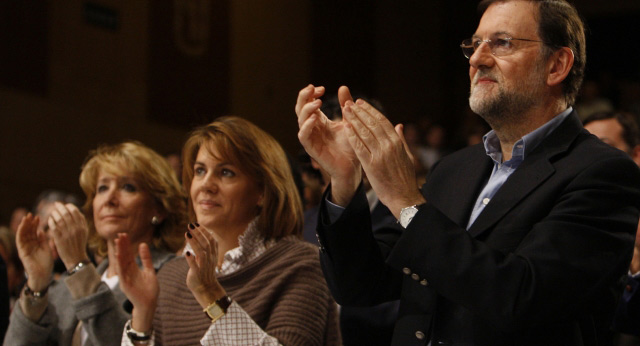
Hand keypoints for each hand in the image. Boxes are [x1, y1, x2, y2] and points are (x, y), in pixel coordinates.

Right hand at [16, 213, 52, 291]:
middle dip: (29, 223)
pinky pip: (19, 241)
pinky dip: (20, 233)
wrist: (43, 274)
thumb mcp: (47, 248)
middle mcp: (29, 245)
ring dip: (24, 226)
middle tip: (31, 214)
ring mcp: (25, 248)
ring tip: (26, 218)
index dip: (35, 224)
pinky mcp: (22, 252)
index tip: (38, 217)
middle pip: (28, 232)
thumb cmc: (46, 263)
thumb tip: (41, 230)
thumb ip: (43, 240)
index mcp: (36, 244)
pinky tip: (22, 226)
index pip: (34, 232)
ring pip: (22, 235)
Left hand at [48, 202, 89, 270]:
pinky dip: (51, 221)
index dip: (69, 206)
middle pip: (66, 213)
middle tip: (56, 204)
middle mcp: (75, 228)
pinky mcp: (59, 238)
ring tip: (53, 212)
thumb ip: (81, 221)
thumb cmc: (79, 244)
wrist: (76, 258)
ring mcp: (67, 233)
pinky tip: (50, 219)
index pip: (75, 211)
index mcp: (82, 226)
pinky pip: (53, 226)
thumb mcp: (84, 232)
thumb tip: (75, 210)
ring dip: (55, 213)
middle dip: (60, 206)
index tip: (65, 205)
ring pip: (59, 218)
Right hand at [114, 233, 157, 332]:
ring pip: (121, 263)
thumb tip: (142, 244)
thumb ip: (146, 258)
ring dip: (119, 252)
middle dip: (122, 246)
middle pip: (124, 256)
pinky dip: (120, 264)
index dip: (126, 245)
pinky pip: (122, 273)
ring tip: (118, 242)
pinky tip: (119, 256)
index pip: (128, 254)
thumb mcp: (149, 270)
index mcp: (133, 268)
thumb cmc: (149, 289)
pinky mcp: (125, 284)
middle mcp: (127, 272)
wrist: (149, 304)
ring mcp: (125, 278)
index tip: (124, 235)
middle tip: (120, 234)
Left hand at [184, 224, 225, 308]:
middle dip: (198, 233)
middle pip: (206, 243)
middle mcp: (210, 259)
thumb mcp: (207, 258)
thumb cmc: (204, 271)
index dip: (204, 231)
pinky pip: (195, 266)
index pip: (211, 239)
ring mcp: (204, 266)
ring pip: (201, 252)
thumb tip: (197, 234)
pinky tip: (186, 253)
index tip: (196, 223)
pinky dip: (191, 259)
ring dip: (194, 242)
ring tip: (187, 234)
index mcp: (213, 254)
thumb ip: (204, 247)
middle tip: (190, 225)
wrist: (206, 288)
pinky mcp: (197, 274)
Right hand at [295, 84, 361, 204]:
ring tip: (318, 102)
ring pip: (300, 120)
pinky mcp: (311, 149)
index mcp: (319, 120)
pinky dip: (307, 126)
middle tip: (313, 88)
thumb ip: (345, 105)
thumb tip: (343, 87)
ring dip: (307, 109)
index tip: (322, 88)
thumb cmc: (350, 145)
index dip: (311, 93)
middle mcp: (312, 128)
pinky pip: (303, 136)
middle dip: (304, 97)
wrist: (353, 166)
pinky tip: (315, 118)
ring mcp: (311, 138)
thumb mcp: (349, 120)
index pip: (308, 103)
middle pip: (300, 108)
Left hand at [343, 100, 425, 216]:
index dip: (370, 110)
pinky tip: (345, 127)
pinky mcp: (371, 166)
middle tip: (349, 102)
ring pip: (365, 133)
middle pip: (372, 124)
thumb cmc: (405, 178)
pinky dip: (352, 136)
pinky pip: (359, 147)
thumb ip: (401, 140)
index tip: (361, 102)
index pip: (382, 121)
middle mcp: (389, 146)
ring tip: (345, 110)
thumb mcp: (407, 156)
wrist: (403, 197)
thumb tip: (399, 125)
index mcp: (397, 142)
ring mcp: (380, 155)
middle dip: (359, 112)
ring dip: (354, 120)